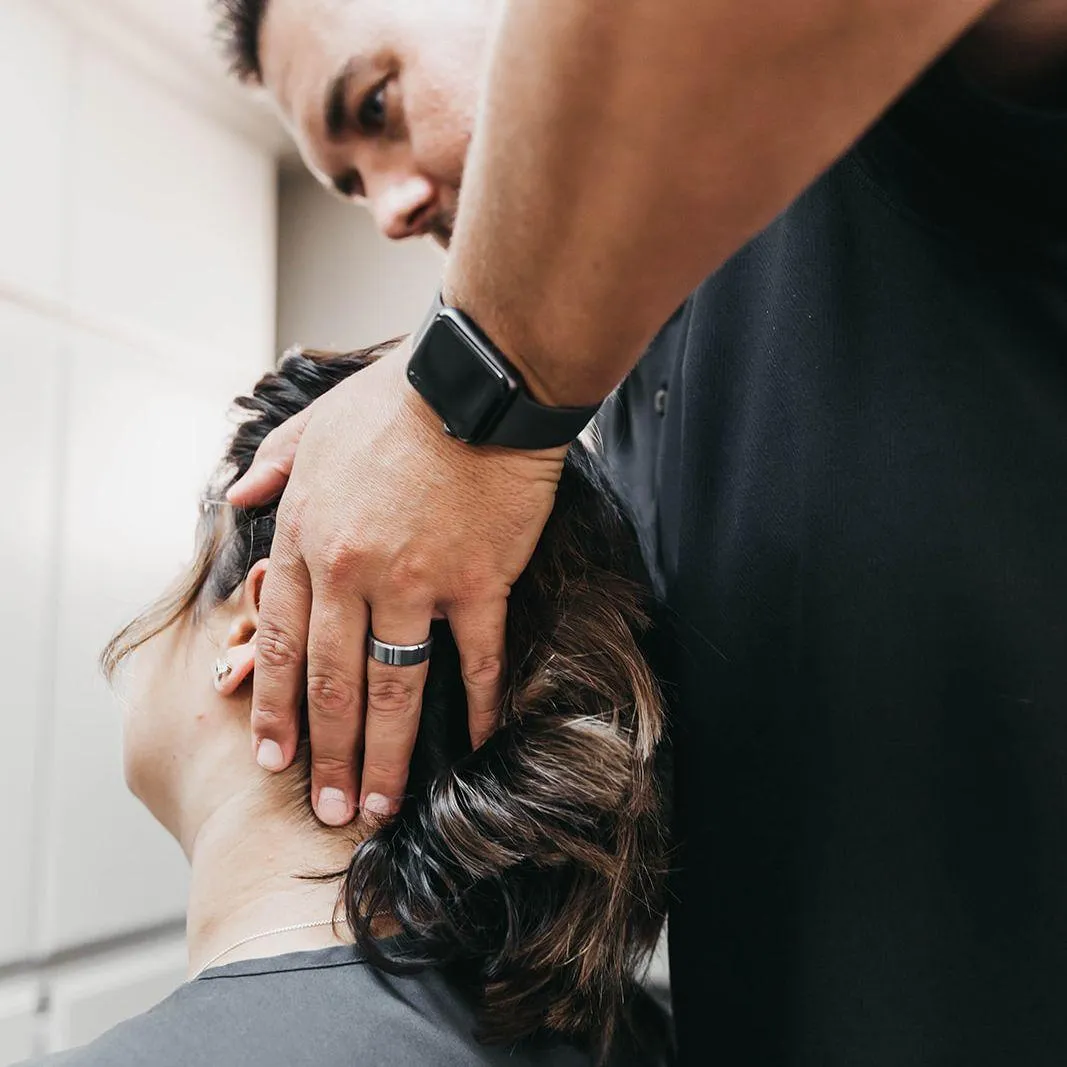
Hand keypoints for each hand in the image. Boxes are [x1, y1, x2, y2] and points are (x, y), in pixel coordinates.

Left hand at [227, 337, 565, 825]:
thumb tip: (237, 496)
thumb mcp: (313, 426)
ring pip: (394, 686)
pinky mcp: (478, 583)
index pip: (282, 642)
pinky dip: (477, 705)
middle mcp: (352, 571)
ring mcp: (417, 582)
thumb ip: (272, 468)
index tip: (275, 760)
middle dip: (326, 754)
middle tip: (326, 811)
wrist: (477, 382)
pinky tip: (474, 744)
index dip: (277, 708)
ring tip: (379, 806)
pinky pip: (477, 658)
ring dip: (384, 753)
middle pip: (333, 682)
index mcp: (307, 537)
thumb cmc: (396, 399)